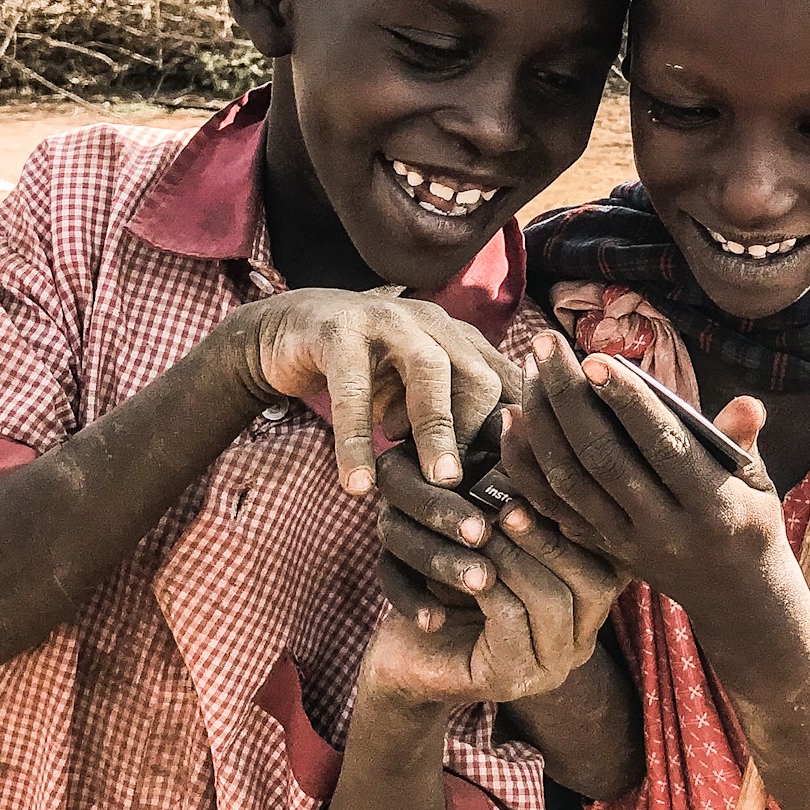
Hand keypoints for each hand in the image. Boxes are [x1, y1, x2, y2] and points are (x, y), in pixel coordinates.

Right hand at [233, 288, 518, 495]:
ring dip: (437, 430)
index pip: (505, 385)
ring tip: (441, 482)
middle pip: (478, 375)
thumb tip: (506, 483)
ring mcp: (389, 320)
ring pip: (427, 373)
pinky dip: (356, 440)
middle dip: (485, 435)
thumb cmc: (367, 373)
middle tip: (489, 489)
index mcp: (461, 340)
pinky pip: (350, 389)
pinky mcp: (338, 330)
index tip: (521, 490)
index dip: (516, 435)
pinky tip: (356, 485)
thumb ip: (453, 421)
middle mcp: (434, 323)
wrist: (289, 331)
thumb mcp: (416, 396)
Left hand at [364, 449, 624, 709]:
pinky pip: (511, 621)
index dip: (581, 520)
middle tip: (511, 506)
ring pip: (552, 602)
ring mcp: (550, 668)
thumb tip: (541, 437)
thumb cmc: (455, 589)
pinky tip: (469, 562)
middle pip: (594, 584)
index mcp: (589, 606)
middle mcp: (581, 642)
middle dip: (549, 539)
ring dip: (515, 559)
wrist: (403, 654)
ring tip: (486, 529)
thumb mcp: (499, 545)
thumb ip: (528, 514)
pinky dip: (488, 584)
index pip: (611, 561)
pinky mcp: (511, 681)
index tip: (545, 485)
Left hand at [500, 331, 784, 610]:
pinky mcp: (601, 550)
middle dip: (568, 396)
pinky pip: (551, 506)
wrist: (734, 595)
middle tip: (545, 343)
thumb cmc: (750, 520)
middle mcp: (662, 529)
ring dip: (541, 421)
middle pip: (602, 458)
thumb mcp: (760, 483)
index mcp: (712, 506)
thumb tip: (749, 404)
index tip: (595, 357)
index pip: (661, 445)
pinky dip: (525, 465)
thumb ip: (743, 440)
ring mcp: (625, 544)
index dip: (626, 402)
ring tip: (531, 367)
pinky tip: (513, 421)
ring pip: (568, 480)